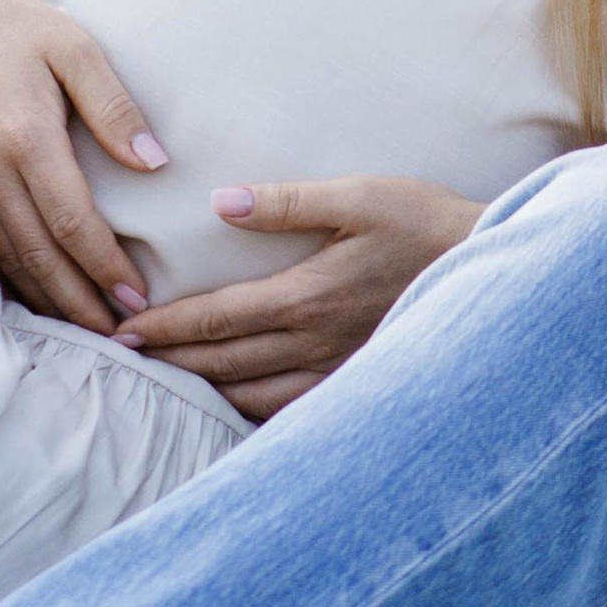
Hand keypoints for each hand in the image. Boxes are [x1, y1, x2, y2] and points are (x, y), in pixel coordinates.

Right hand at [0, 0, 162, 332]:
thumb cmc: (16, 26)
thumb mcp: (76, 49)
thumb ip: (115, 107)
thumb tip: (156, 166)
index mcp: (25, 138)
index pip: (72, 222)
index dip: (106, 267)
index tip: (140, 298)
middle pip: (40, 257)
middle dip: (82, 303)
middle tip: (124, 337)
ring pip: (10, 261)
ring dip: (51, 301)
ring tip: (92, 331)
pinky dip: (18, 280)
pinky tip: (44, 297)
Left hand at [113, 175, 483, 419]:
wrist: (486, 263)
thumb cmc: (423, 221)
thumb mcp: (359, 195)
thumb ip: (288, 201)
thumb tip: (221, 203)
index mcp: (306, 296)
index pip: (216, 318)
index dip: (164, 327)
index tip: (121, 331)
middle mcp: (312, 343)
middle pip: (220, 363)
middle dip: (167, 362)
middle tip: (119, 362)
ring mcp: (334, 370)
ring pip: (248, 396)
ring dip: (200, 390)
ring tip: (164, 384)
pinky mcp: (354, 381)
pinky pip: (288, 411)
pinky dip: (248, 411)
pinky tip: (232, 406)